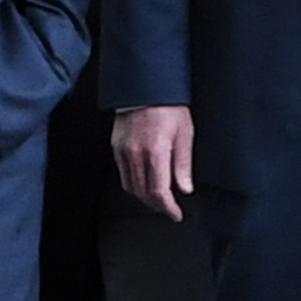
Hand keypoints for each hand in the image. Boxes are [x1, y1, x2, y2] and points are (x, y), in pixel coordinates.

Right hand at [112, 105, 194, 220]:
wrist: (145, 86)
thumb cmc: (167, 106)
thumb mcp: (185, 133)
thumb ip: (183, 164)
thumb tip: (184, 187)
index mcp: (155, 152)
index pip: (159, 192)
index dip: (168, 208)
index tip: (176, 214)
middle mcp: (136, 154)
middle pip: (143, 194)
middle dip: (157, 205)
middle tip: (169, 208)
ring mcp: (123, 151)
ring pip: (130, 186)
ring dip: (144, 196)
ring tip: (157, 197)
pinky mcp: (116, 146)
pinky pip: (122, 173)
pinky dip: (133, 183)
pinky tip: (143, 180)